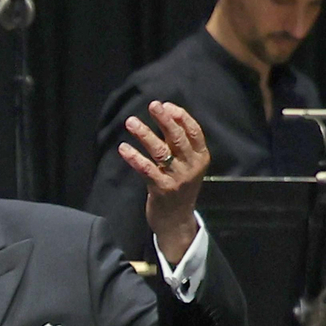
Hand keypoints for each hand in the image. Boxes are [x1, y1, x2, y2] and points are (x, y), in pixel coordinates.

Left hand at [117, 100, 209, 263]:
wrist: (176, 221)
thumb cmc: (178, 186)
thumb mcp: (186, 165)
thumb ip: (179, 144)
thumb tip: (165, 114)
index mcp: (201, 157)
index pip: (194, 131)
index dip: (180, 116)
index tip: (165, 105)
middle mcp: (191, 166)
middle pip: (178, 138)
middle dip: (164, 119)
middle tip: (152, 105)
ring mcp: (177, 178)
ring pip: (160, 151)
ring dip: (144, 134)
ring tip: (131, 122)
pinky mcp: (162, 189)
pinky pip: (146, 169)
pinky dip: (134, 157)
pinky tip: (123, 147)